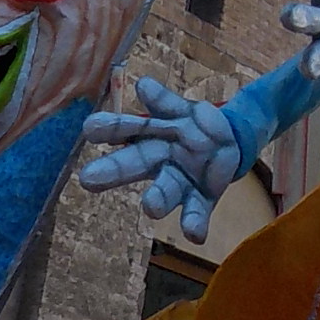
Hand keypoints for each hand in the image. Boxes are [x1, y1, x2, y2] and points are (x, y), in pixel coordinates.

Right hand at [78, 76, 242, 243]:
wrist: (231, 140)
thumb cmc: (193, 126)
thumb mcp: (180, 110)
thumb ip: (164, 102)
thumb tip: (143, 85)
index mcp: (153, 136)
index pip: (129, 130)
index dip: (110, 128)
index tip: (89, 128)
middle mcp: (160, 160)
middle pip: (136, 163)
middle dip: (114, 171)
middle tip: (87, 179)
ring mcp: (182, 179)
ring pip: (166, 189)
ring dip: (157, 199)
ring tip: (151, 207)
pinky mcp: (203, 196)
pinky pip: (197, 211)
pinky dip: (194, 223)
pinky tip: (195, 235)